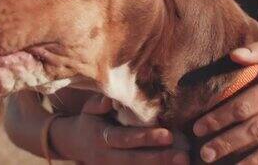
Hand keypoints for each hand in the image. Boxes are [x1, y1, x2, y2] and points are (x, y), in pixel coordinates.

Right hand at [51, 94, 189, 164]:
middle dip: (160, 159)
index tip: (168, 135)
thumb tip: (110, 99)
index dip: (146, 138)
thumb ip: (99, 104)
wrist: (74, 143)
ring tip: (183, 162)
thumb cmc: (89, 120)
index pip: (126, 139)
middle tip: (183, 156)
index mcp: (101, 137)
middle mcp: (106, 157)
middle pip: (135, 160)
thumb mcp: (89, 109)